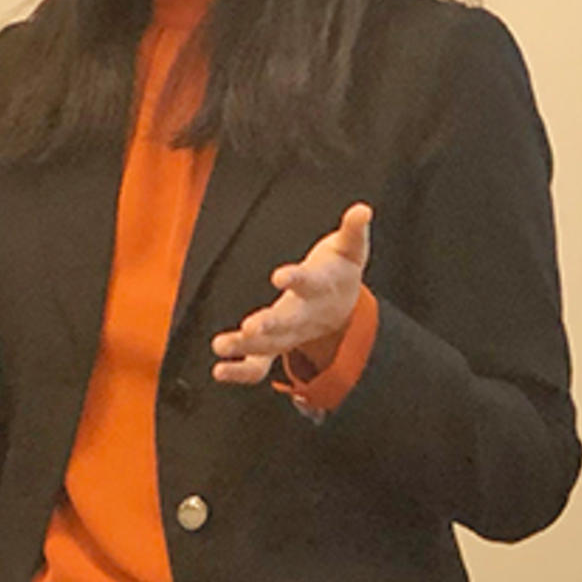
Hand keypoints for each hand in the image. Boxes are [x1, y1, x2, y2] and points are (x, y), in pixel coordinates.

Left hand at [211, 203, 371, 385]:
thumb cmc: (340, 270)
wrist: (344, 308)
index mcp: (321, 288)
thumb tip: (363, 209)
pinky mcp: (276, 344)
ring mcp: (291, 333)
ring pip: (270, 346)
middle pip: (289, 323)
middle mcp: (306, 315)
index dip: (296, 279)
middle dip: (270, 325)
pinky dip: (241, 371)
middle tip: (250, 327)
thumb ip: (353, 230)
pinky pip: (260, 365)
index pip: (309, 283)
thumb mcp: (350, 248)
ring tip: (220, 345)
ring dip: (245, 348)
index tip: (279, 276)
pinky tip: (218, 370)